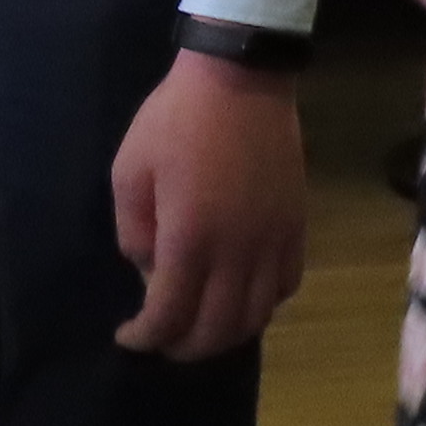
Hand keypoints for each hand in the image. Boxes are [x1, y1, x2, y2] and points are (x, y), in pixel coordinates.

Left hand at [112, 52, 308, 360]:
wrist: (240, 78)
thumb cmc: (175, 120)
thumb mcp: (129, 171)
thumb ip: (135, 231)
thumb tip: (150, 271)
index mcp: (190, 239)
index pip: (170, 315)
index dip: (146, 337)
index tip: (129, 336)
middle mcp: (237, 252)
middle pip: (217, 329)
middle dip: (184, 347)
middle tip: (163, 341)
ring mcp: (273, 241)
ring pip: (256, 316)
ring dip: (225, 334)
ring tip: (201, 326)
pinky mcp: (296, 226)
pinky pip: (285, 286)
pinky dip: (260, 305)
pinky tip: (240, 296)